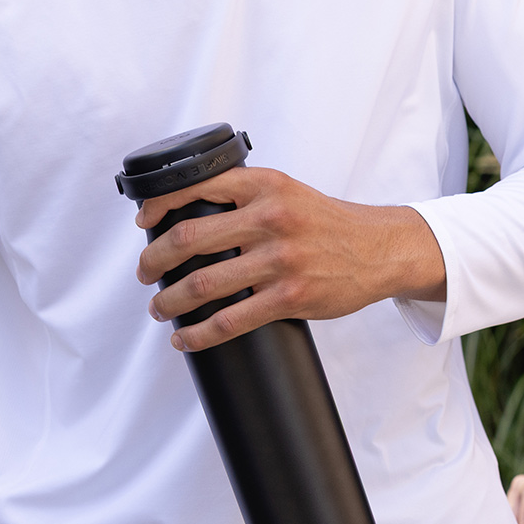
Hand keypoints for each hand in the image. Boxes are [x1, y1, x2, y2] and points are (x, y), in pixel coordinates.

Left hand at [136, 167, 445, 351]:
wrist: (381, 249)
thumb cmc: (329, 224)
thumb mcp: (288, 193)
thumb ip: (246, 197)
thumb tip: (189, 215)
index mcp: (266, 185)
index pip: (195, 188)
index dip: (158, 206)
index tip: (142, 223)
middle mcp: (271, 218)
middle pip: (188, 239)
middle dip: (154, 261)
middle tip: (145, 273)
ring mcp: (281, 260)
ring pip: (203, 284)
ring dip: (169, 301)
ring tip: (160, 307)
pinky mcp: (290, 298)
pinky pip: (230, 321)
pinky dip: (199, 334)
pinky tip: (186, 338)